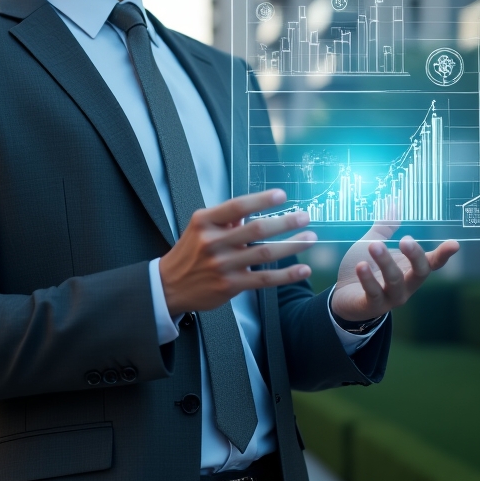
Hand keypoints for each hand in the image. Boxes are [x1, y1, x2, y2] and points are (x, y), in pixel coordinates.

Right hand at [159, 190, 316, 315]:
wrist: (169, 285)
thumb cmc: (189, 252)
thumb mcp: (199, 228)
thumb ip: (225, 218)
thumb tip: (253, 208)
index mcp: (205, 222)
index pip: (237, 206)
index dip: (261, 200)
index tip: (282, 195)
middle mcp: (213, 242)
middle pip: (255, 230)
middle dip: (284, 222)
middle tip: (304, 216)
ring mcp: (222, 265)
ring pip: (264, 254)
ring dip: (291, 246)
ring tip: (310, 238)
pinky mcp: (230, 285)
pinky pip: (264, 279)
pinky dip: (286, 275)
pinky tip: (303, 269)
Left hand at [329, 219, 458, 323]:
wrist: (342, 297)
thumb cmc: (364, 268)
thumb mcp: (373, 244)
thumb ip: (385, 228)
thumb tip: (393, 204)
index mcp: (409, 269)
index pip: (432, 262)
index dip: (443, 254)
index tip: (454, 244)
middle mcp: (406, 285)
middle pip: (420, 272)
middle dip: (415, 256)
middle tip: (405, 240)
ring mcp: (390, 297)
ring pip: (395, 281)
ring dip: (385, 262)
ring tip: (374, 245)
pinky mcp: (372, 305)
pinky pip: (373, 293)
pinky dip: (368, 279)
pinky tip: (361, 266)